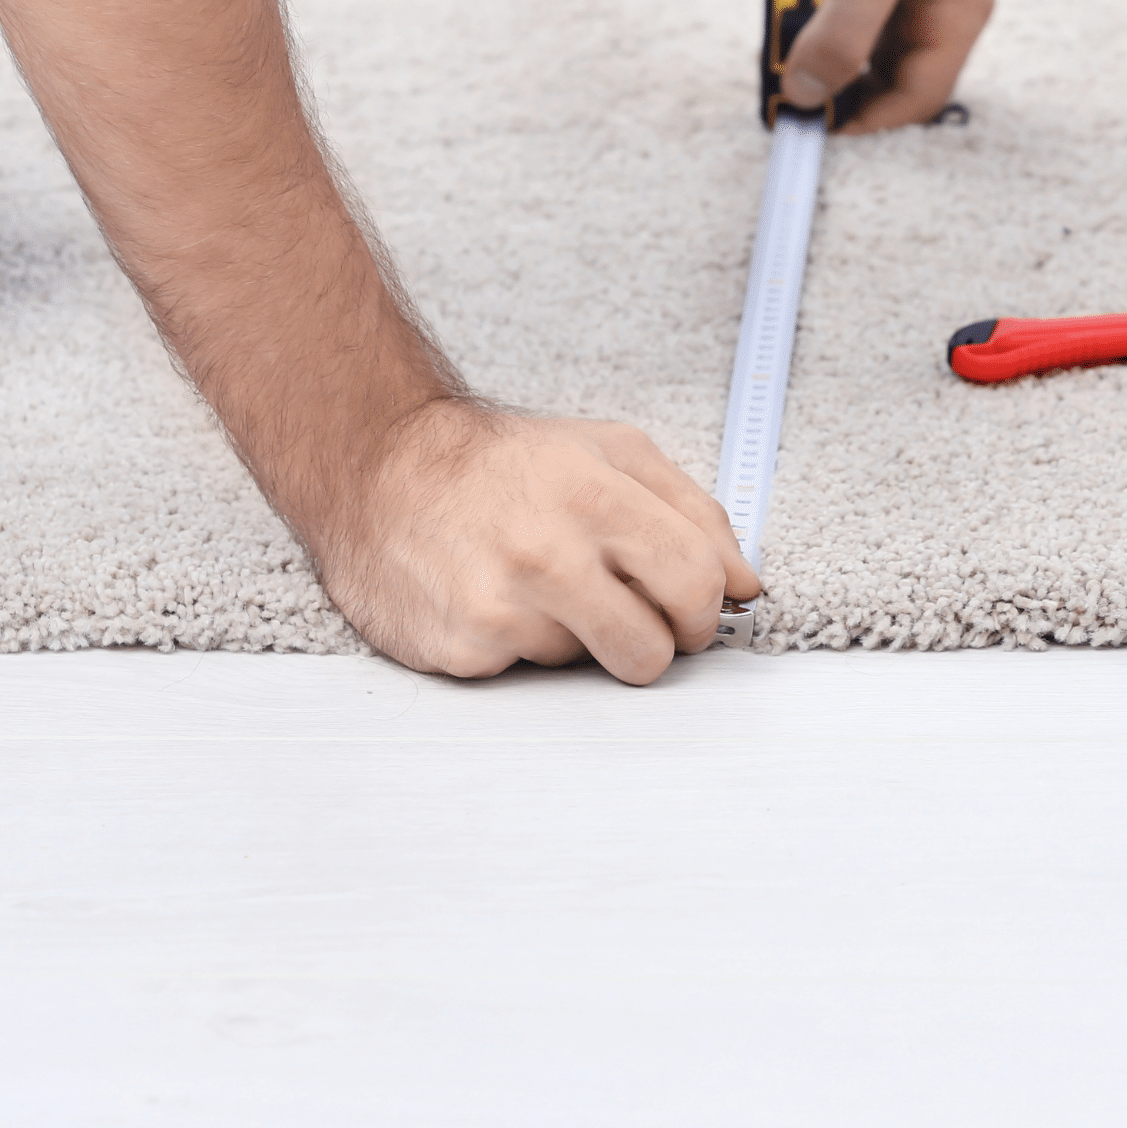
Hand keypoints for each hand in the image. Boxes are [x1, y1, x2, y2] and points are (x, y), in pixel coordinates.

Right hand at [312, 399, 762, 683]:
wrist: (380, 470)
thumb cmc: (504, 465)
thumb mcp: (610, 452)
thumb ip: (693, 512)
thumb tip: (746, 584)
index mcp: (596, 496)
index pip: (694, 582)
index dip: (703, 609)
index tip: (688, 610)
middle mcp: (548, 553)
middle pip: (650, 651)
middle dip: (652, 643)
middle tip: (625, 614)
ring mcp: (501, 606)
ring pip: (588, 666)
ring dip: (578, 637)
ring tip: (540, 587)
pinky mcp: (462, 649)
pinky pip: (528, 675)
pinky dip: (522, 648)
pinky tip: (495, 600)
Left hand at [777, 0, 995, 132]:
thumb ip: (839, 44)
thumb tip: (805, 96)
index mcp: (960, 8)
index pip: (921, 94)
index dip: (870, 120)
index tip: (817, 128)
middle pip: (888, 75)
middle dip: (840, 86)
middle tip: (791, 90)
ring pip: (858, 43)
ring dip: (819, 49)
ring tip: (782, 39)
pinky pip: (836, 10)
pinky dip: (809, 17)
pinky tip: (784, 2)